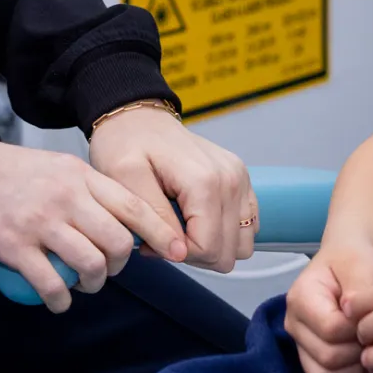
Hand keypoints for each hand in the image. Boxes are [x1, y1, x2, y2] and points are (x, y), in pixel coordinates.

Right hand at [0, 139, 183, 312]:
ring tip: (82, 284)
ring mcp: (42, 223)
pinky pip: (52, 285)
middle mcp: (67, 198)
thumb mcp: (58, 167)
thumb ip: (88, 191)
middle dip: (120, 266)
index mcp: (80, 175)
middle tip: (108, 270)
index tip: (177, 251)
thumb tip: (121, 222)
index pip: (133, 205)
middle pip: (118, 242)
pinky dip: (61, 299)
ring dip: (93, 284)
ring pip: (91, 264)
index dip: (160, 232)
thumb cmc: (11, 171)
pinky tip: (58, 298)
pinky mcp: (16, 247)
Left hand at [88, 105, 255, 270]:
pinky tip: (195, 220)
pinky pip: (246, 226)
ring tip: (179, 228)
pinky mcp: (241, 180)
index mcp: (204, 181)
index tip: (152, 240)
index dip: (178, 254)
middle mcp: (230, 179)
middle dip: (193, 253)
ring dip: (211, 246)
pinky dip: (223, 233)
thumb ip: (154, 219)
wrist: (138, 117)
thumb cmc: (126, 144)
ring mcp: (239, 178)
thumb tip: (179, 253)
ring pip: (241, 245)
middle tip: (163, 234)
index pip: (208, 248)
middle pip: (227, 252)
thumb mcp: (126, 180)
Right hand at [284, 239, 372, 372]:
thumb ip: (359, 288)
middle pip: (327, 358)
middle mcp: (293, 323)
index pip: (331, 330)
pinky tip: (366, 365)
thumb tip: (354, 317)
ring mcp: (299, 344)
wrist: (347, 262)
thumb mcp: (360, 263)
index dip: (360, 331)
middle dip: (359, 353)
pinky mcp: (310, 359)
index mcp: (300, 297)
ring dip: (355, 372)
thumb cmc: (353, 260)